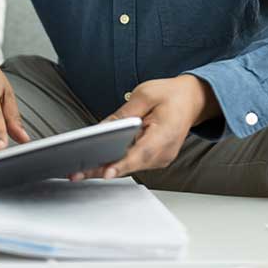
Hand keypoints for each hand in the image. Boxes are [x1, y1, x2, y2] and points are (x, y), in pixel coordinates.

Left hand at [70, 74, 219, 180]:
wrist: (192, 100)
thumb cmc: (170, 95)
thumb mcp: (145, 95)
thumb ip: (124, 113)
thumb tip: (102, 128)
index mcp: (166, 134)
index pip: (142, 153)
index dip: (122, 164)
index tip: (106, 171)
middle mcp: (164, 152)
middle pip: (130, 164)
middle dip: (102, 168)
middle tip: (76, 172)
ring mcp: (160, 158)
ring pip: (128, 166)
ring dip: (105, 167)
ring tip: (79, 170)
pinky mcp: (153, 158)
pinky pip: (131, 162)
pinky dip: (114, 162)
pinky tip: (94, 162)